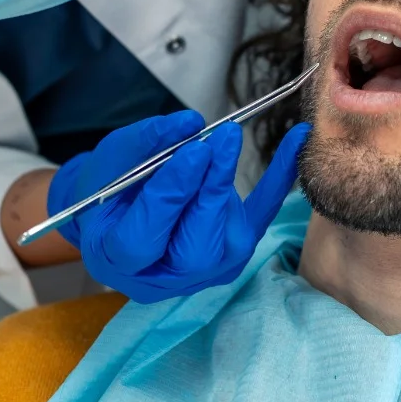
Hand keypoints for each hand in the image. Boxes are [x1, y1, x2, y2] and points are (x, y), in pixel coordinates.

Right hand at [47, 112, 307, 303]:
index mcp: (116, 259)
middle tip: (221, 139)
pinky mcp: (230, 255)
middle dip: (210, 193)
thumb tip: (191, 123)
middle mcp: (160, 278)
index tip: (194, 149)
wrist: (119, 209)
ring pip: (227, 244)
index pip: (144, 239)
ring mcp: (200, 274)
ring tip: (226, 138)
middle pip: (193, 251)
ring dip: (229, 188)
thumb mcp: (110, 159)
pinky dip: (277, 183)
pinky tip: (293, 142)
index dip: (172, 195)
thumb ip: (143, 143)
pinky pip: (257, 222)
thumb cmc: (107, 185)